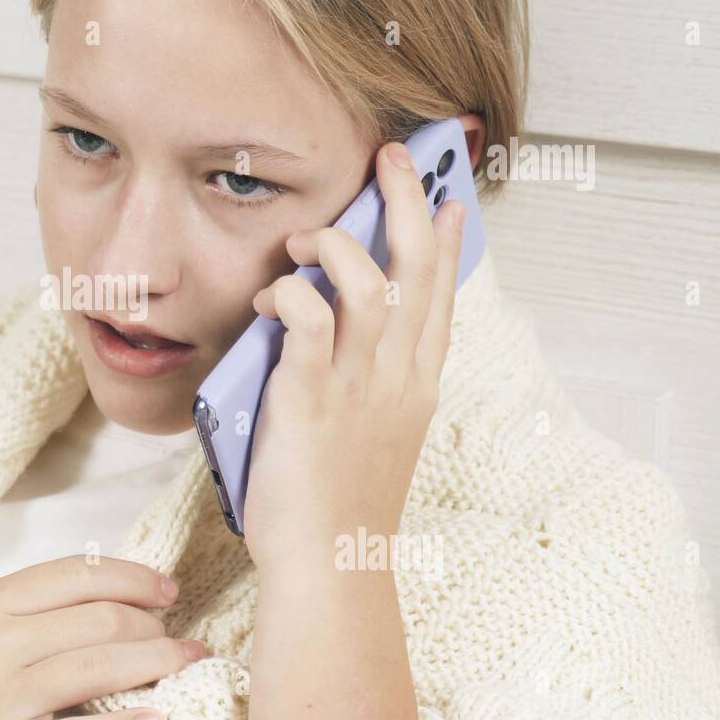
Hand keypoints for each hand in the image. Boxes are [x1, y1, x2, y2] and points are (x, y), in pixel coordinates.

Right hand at [0, 554, 207, 719]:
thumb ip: (24, 609)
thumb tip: (105, 600)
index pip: (76, 573)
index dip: (134, 577)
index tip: (165, 589)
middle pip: (99, 617)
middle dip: (152, 625)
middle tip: (176, 635)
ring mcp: (1, 695)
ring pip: (102, 665)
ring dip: (156, 663)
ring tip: (180, 663)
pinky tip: (155, 716)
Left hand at [241, 141, 465, 569]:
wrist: (330, 562)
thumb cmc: (342, 501)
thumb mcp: (376, 432)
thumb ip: (371, 377)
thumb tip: (335, 327)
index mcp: (417, 384)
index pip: (441, 295)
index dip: (445, 241)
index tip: (448, 198)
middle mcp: (396, 376)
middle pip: (416, 270)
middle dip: (406, 202)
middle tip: (392, 157)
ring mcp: (357, 386)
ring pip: (369, 284)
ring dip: (338, 243)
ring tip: (307, 233)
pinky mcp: (309, 399)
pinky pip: (309, 324)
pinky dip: (290, 295)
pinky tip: (271, 294)